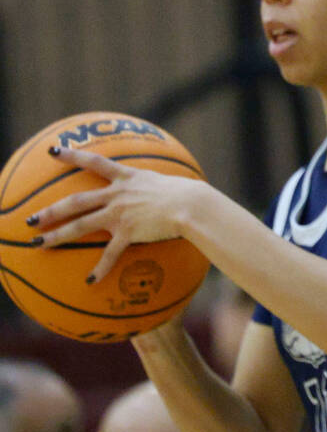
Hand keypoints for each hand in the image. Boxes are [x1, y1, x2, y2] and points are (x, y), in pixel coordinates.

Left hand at [27, 147, 202, 283]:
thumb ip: (152, 184)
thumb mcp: (165, 180)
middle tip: (30, 219)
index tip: (54, 151)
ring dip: (56, 235)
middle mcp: (117, 194)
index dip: (73, 156)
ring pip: (81, 224)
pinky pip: (109, 253)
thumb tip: (157, 188)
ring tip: (37, 243)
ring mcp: (120, 213)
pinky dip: (100, 268)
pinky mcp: (128, 231)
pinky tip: (90, 280)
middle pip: (76, 201)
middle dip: (50, 210)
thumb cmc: (186, 192)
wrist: (191, 204)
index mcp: (126, 177)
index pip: (94, 162)